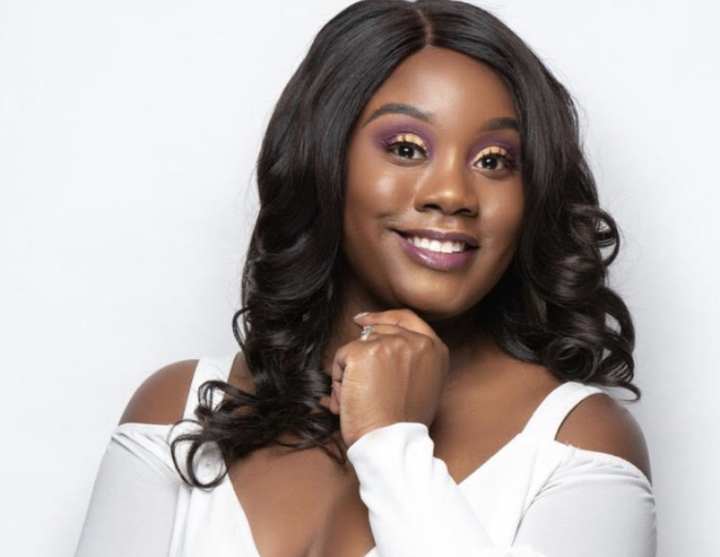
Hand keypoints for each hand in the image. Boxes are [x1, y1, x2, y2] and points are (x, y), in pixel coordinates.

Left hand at [328, 309, 449, 447]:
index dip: (382, 318)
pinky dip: (338, 379)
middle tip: (359, 383)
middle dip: (362, 354)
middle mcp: (415, 341)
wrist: (390, 441)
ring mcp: (389, 343)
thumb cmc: (403, 424)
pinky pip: (340, 358)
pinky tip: (348, 399)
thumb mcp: (424, 385)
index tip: (364, 321)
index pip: (406, 318)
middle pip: (377, 331)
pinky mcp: (363, 351)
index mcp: (435, 349)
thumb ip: (412, 360)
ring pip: (357, 346)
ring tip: (359, 399)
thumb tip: (381, 345)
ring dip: (351, 371)